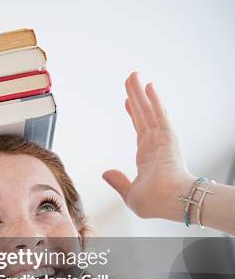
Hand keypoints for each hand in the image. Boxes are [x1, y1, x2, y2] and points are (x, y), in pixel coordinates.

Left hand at [102, 72, 195, 219]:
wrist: (173, 202)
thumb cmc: (158, 202)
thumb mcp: (130, 194)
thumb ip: (118, 182)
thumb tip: (105, 173)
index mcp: (147, 156)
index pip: (139, 129)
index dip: (133, 114)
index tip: (128, 102)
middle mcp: (155, 144)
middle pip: (142, 114)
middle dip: (135, 96)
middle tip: (130, 79)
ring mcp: (161, 138)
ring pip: (148, 109)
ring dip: (140, 92)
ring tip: (134, 75)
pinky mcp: (167, 136)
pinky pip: (158, 114)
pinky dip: (154, 99)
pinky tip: (148, 86)